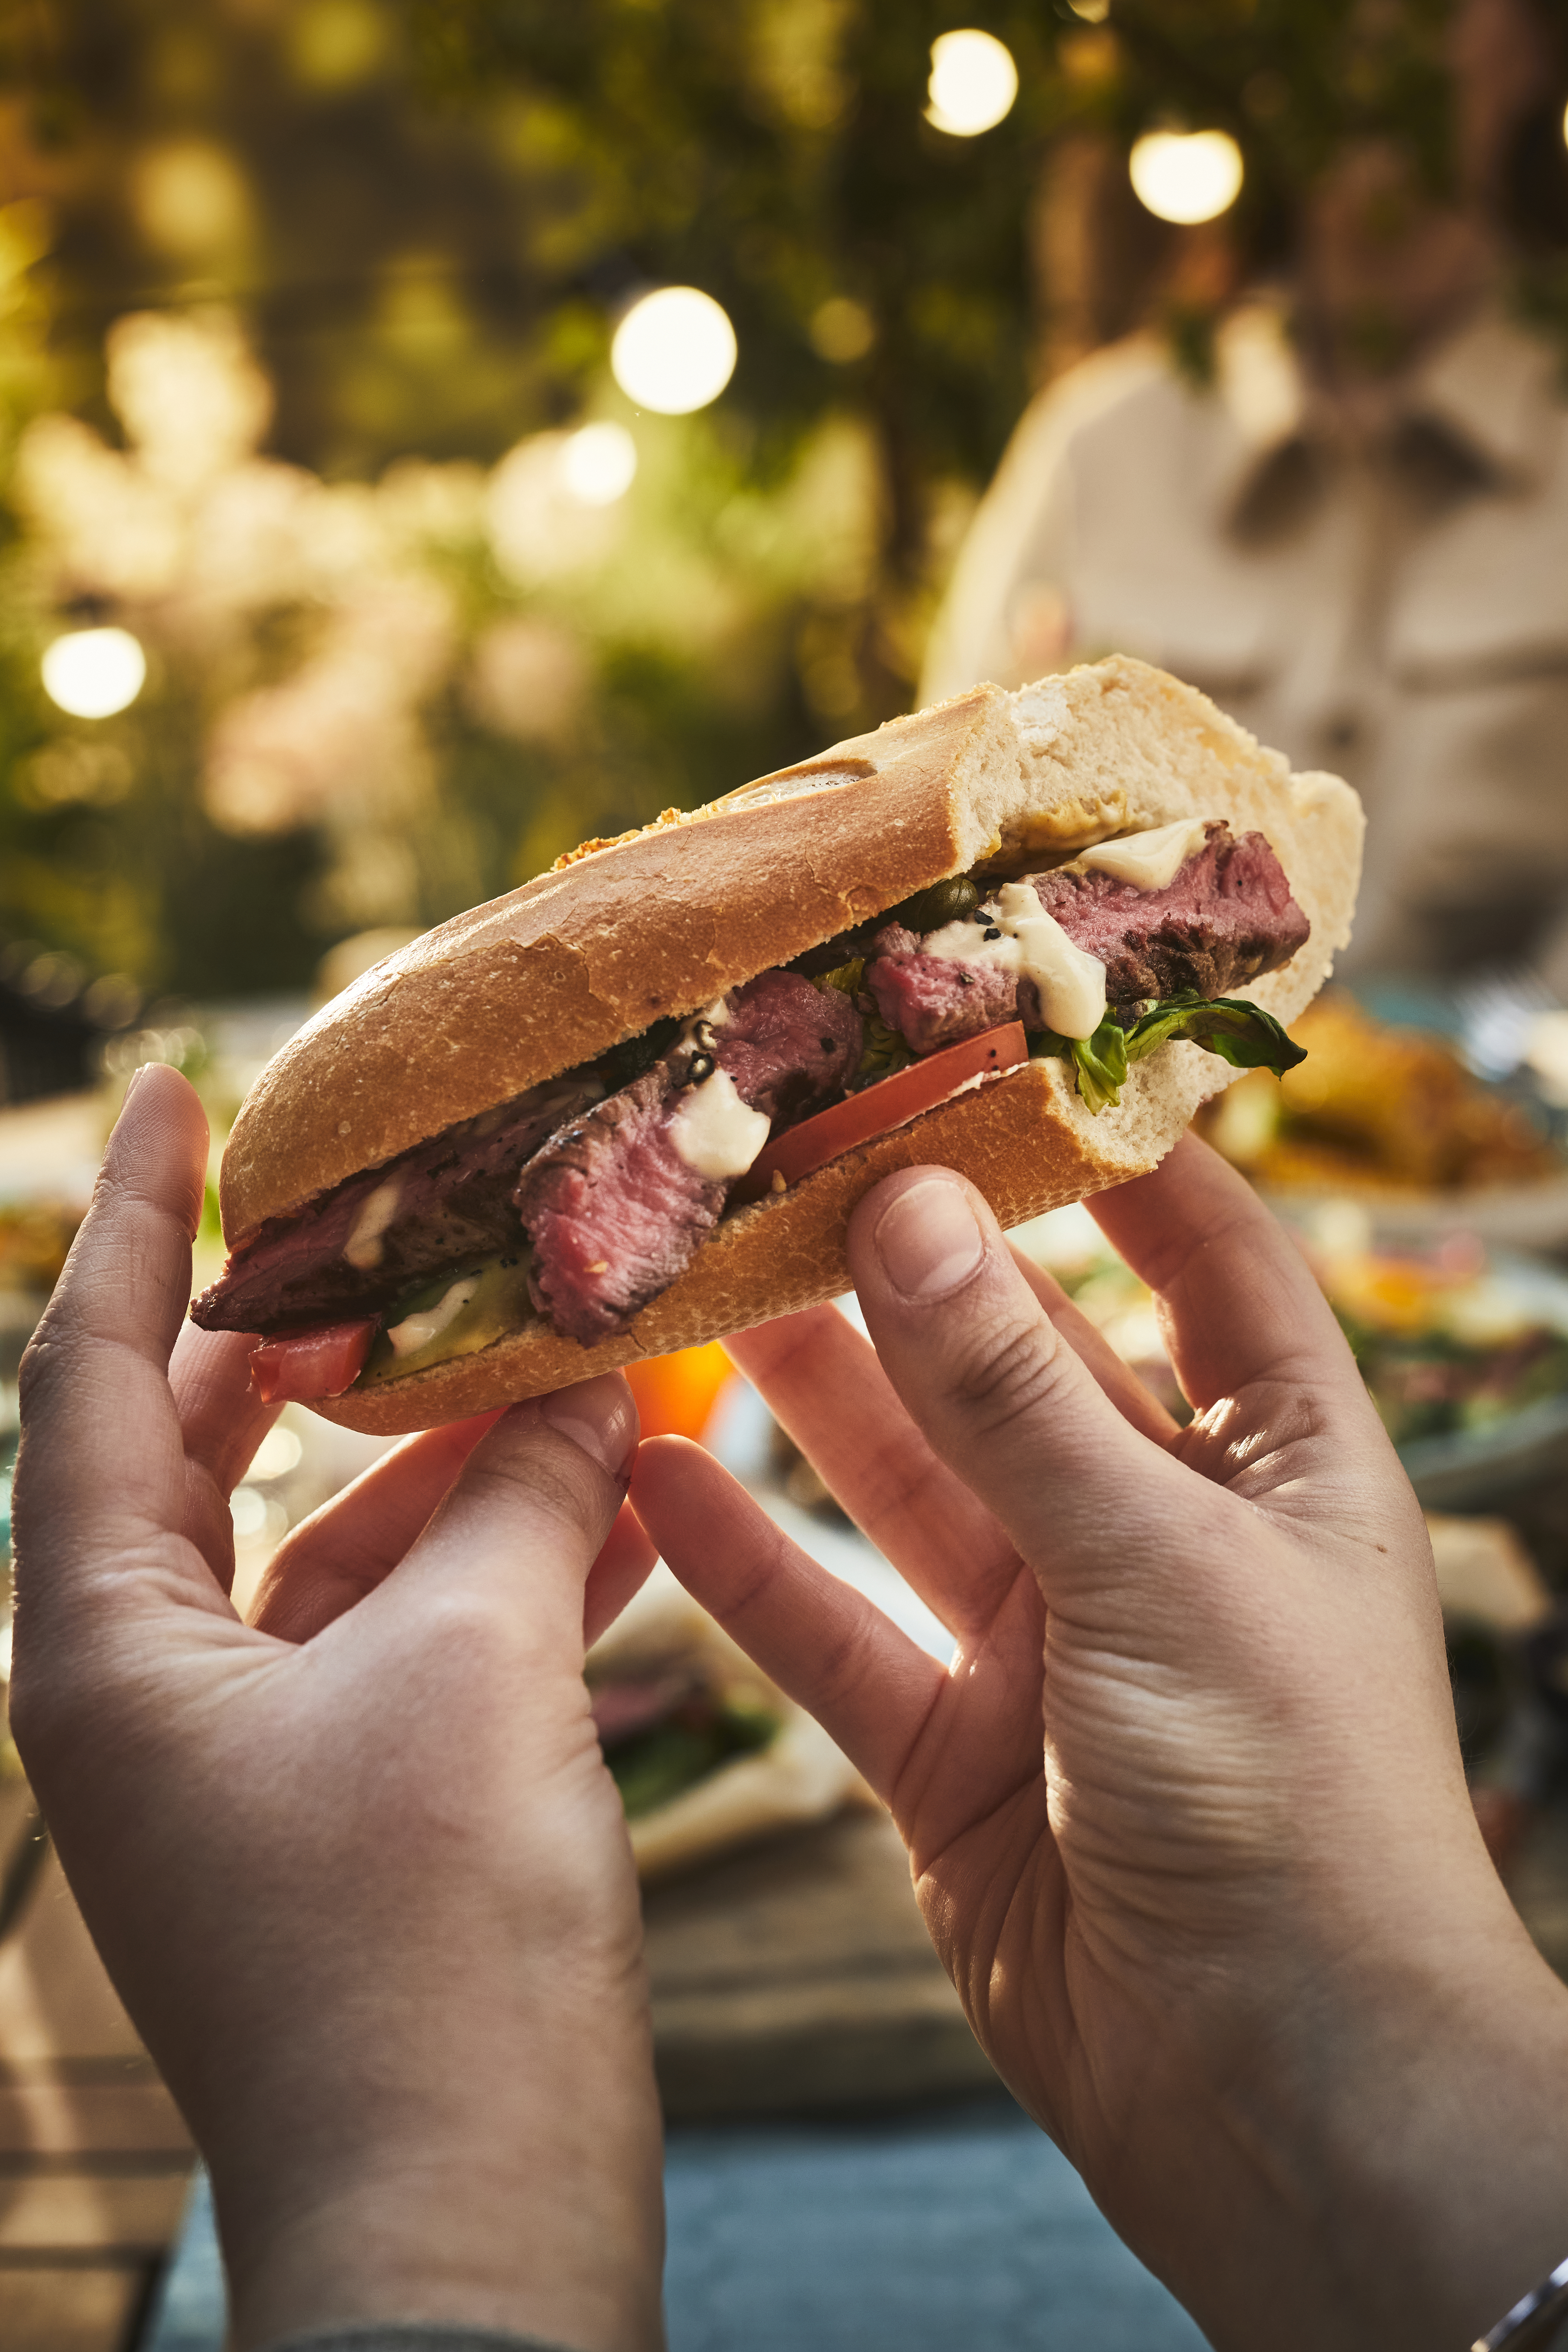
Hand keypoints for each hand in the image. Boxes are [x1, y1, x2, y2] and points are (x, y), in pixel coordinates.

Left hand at [10, 1065, 663, 2351]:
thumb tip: (580, 1371)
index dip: (137, 1220)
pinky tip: (621, 1499)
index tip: (176, 1087)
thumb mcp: (477, 1671)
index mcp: (104, 1651)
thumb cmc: (429, 1952)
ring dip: (455, 1463)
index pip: (89, 1374)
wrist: (469, 2226)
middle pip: (214, 1455)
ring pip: (340, 1552)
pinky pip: (414, 1642)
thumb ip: (518, 1496)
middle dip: (323, 1342)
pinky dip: (503, 1569)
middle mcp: (150, 1696)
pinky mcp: (354, 1811)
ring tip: (568, 1353)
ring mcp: (253, 1760)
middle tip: (409, 1218)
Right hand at [631, 1141, 1567, 2351]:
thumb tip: (912, 1210)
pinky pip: (838, 1634)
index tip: (994, 1057)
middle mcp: (1162, 1535)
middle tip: (783, 1166)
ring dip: (811, 1398)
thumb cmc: (1289, 1807)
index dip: (1107, 1158)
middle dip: (908, 1273)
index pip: (1200, 1258)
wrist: (1279, 2097)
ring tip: (699, 1289)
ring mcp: (1052, 1645)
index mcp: (1280, 1463)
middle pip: (1020, 1365)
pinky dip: (752, 1568)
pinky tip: (660, 1484)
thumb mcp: (1158, 1565)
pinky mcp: (958, 1753)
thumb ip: (1018, 1399)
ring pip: (910, 1489)